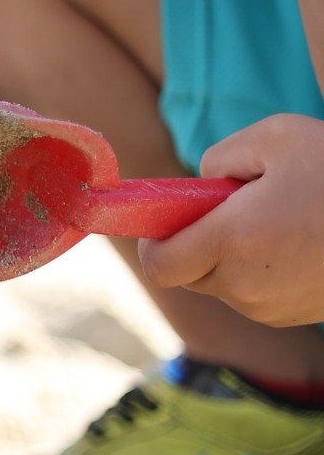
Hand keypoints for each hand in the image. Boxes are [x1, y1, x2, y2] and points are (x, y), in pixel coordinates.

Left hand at [140, 114, 323, 325]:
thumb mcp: (277, 138)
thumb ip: (219, 158)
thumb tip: (199, 186)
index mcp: (233, 240)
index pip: (158, 264)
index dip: (156, 240)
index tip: (171, 217)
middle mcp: (246, 285)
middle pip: (188, 274)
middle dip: (197, 242)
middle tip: (237, 209)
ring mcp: (272, 308)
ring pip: (223, 285)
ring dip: (233, 257)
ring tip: (280, 221)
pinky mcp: (295, 317)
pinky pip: (256, 296)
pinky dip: (262, 271)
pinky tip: (299, 242)